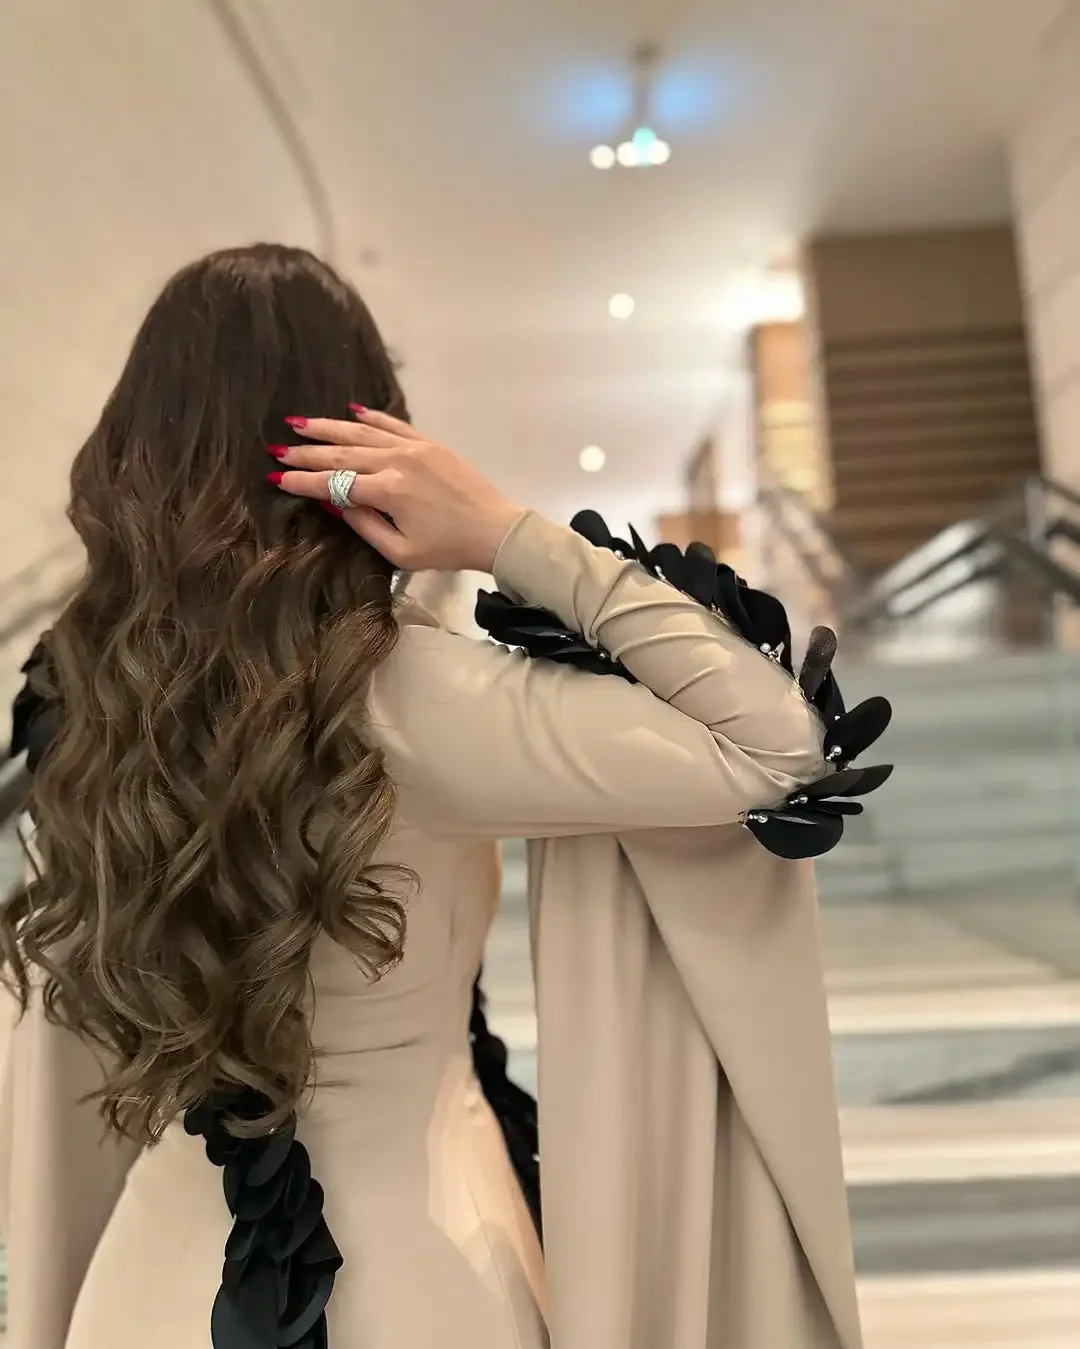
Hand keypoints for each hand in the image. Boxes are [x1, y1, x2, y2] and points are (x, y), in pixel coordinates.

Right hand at [269, 410, 523, 572]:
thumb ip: (364, 526)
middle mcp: (397, 462)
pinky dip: (370, 417)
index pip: (334, 483)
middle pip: (342, 453)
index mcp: (388, 491)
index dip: (303, 482)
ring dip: (329, 427)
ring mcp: (414, 448)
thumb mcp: (401, 552)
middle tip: (278, 448)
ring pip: (362, 432)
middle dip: (307, 452)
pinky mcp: (429, 443)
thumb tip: (335, 503)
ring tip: (299, 423)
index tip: (276, 477)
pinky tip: (350, 410)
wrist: (495, 530)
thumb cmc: (448, 549)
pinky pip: (393, 424)